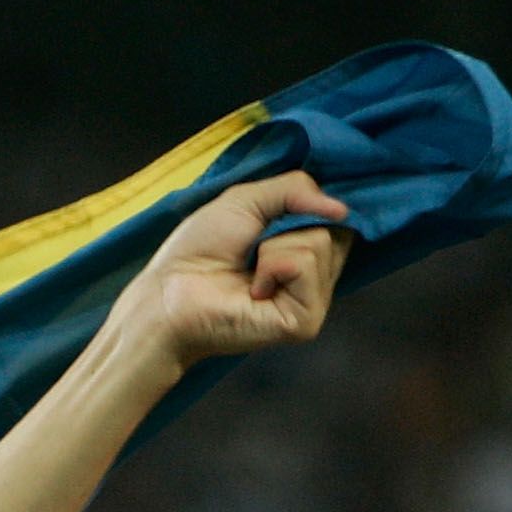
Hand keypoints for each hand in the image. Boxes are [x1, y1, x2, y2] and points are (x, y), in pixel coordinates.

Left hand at [105, 172, 352, 373]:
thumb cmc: (198, 250)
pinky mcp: (305, 321)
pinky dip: (273, 265)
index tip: (278, 213)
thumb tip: (342, 209)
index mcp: (305, 248)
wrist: (169, 292)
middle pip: (334, 227)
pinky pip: (306, 265)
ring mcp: (313, 301)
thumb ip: (296, 189)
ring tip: (248, 270)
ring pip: (321, 243)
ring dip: (274, 247)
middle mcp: (315, 276)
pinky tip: (253, 290)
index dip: (315, 205)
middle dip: (286, 224)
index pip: (338, 215)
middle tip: (251, 248)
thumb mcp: (247, 200)